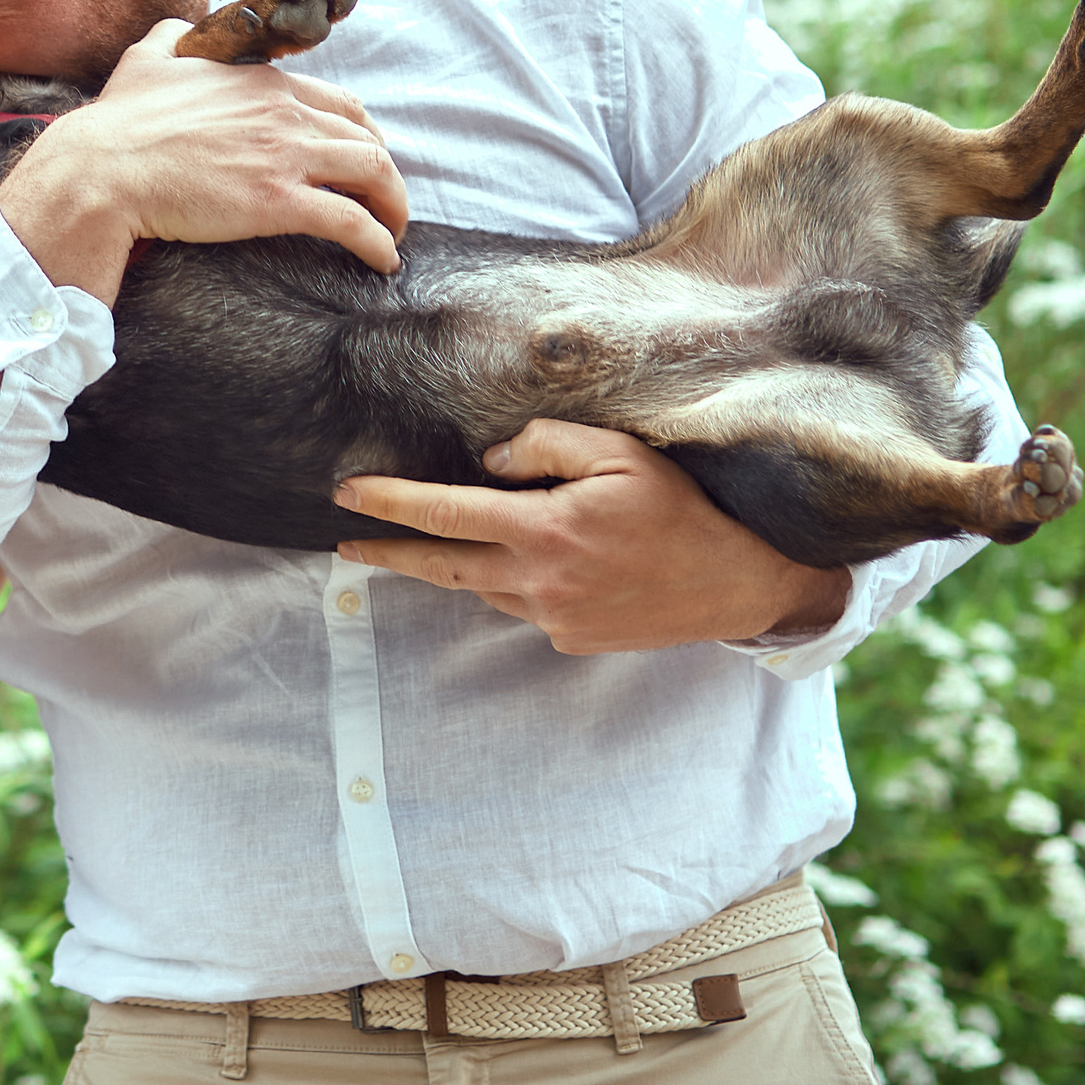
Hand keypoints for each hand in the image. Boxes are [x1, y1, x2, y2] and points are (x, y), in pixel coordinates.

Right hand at [0, 18, 408, 302]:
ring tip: (393, 234)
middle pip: (365, 138)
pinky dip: (377, 242)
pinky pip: (350, 222)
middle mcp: (283, 112)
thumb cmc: (120, 121)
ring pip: (372, 174)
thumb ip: (173, 35)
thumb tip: (181, 28)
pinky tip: (383, 262)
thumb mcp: (147, 57)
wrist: (103, 169)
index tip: (364, 157)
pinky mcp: (277, 202)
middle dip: (385, 173)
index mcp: (261, 81)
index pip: (339, 102)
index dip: (362, 132)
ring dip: (393, 206)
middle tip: (384, 200)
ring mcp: (284, 156)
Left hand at [332, 420, 853, 653]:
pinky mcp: (571, 639)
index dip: (390, 502)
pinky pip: (524, 605)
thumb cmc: (681, 506)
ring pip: (483, 586)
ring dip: (459, 564)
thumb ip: (543, 445)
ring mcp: (554, 617)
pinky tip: (543, 563)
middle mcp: (540, 582)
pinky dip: (518, 580)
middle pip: (441, 566)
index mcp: (545, 529)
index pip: (446, 512)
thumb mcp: (617, 451)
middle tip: (346, 547)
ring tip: (442, 540)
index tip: (346, 494)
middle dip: (388, 555)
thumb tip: (489, 461)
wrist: (737, 580)